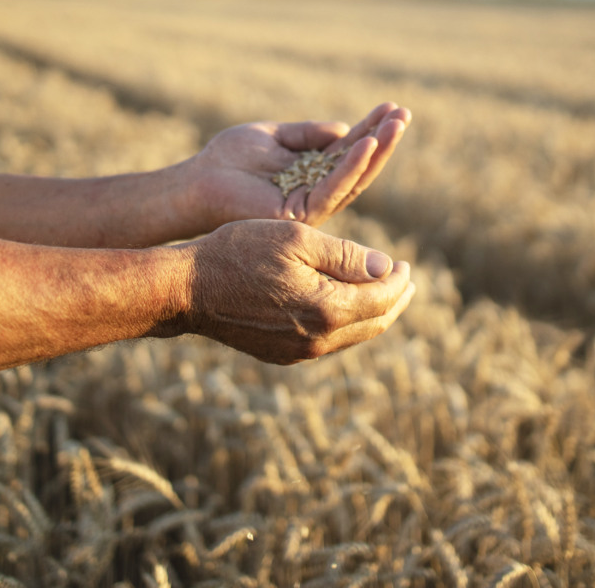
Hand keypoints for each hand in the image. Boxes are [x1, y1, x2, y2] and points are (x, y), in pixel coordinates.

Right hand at [171, 219, 414, 363]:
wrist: (187, 289)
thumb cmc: (239, 252)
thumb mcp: (297, 239)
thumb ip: (346, 256)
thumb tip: (387, 268)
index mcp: (327, 309)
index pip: (382, 298)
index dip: (399, 280)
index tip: (406, 264)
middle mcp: (318, 340)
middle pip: (374, 323)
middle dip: (395, 301)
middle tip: (406, 281)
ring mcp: (299, 353)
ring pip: (353, 336)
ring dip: (373, 314)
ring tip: (382, 293)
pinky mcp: (282, 354)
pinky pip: (328, 342)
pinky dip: (346, 323)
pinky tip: (344, 306)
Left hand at [193, 102, 409, 229]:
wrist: (197, 181)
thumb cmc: (229, 159)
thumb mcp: (274, 135)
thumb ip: (307, 133)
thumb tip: (345, 129)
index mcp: (312, 172)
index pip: (349, 150)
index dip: (371, 129)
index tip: (392, 107)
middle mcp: (316, 191)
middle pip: (359, 166)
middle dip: (383, 140)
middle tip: (404, 115)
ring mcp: (310, 206)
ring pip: (353, 179)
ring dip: (376, 151)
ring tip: (395, 125)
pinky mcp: (300, 214)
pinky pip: (332, 189)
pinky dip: (350, 167)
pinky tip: (365, 144)